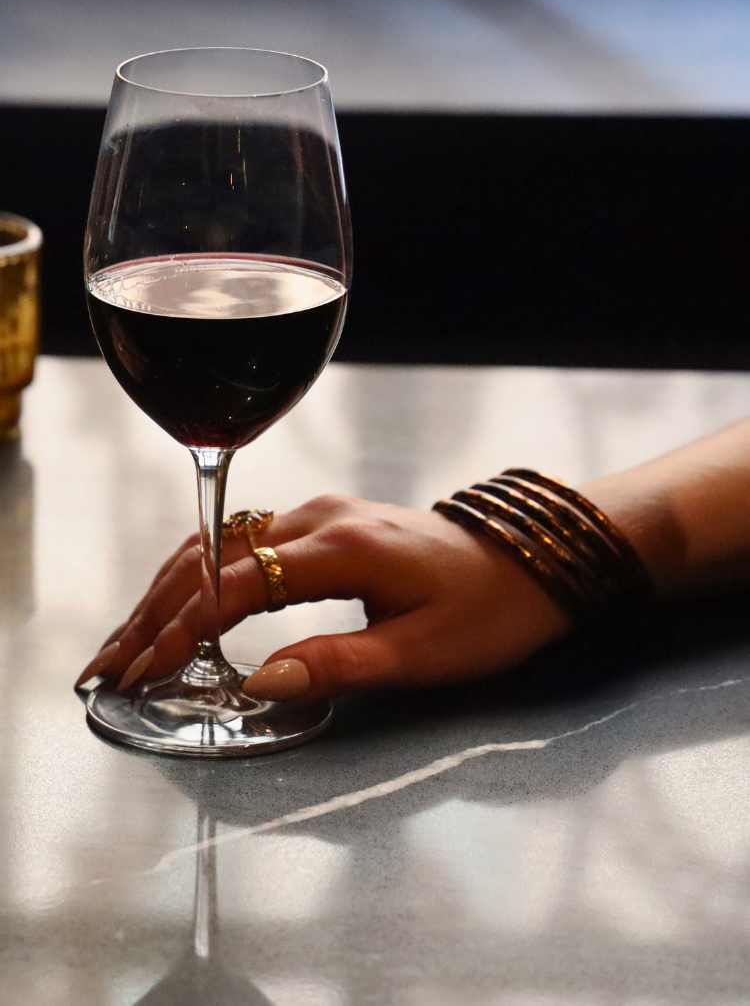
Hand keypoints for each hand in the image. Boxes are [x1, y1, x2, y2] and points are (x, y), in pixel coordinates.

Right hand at [75, 494, 569, 699]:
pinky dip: (200, 578)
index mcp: (344, 546)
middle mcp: (321, 517)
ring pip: (219, 546)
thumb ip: (340, 664)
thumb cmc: (490, 610)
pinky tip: (178, 609)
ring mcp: (320, 514)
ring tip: (127, 641)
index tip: (146, 668)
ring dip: (168, 593)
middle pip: (212, 556)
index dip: (185, 626)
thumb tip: (260, 681)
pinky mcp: (324, 525)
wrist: (531, 562)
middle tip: (109, 664)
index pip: (238, 582)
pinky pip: (243, 546)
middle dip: (155, 611)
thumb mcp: (424, 652)